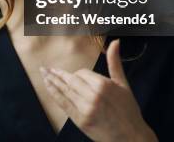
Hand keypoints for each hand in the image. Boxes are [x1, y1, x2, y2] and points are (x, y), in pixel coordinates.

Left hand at [40, 39, 156, 141]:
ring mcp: (85, 109)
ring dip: (51, 81)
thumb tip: (115, 41)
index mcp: (103, 84)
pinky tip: (47, 87)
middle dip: (57, 74)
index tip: (76, 75)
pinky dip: (54, 94)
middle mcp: (92, 95)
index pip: (82, 73)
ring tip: (43, 74)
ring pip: (64, 90)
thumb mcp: (123, 84)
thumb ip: (115, 62)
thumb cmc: (128, 110)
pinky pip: (63, 104)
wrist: (131, 136)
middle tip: (45, 68)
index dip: (77, 74)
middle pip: (70, 81)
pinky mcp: (80, 120)